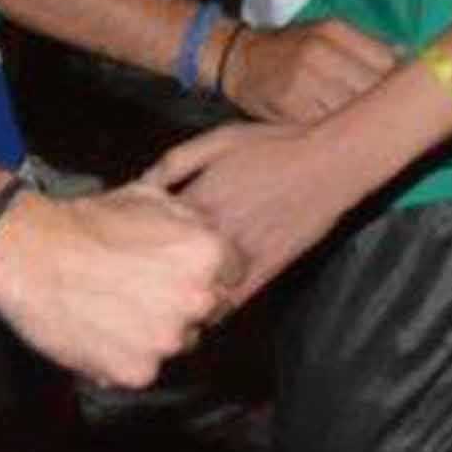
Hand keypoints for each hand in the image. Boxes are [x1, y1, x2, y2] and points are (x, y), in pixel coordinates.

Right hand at [0, 183, 234, 391]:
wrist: (30, 252)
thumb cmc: (85, 223)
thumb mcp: (149, 197)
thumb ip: (191, 219)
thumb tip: (208, 231)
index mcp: (207, 256)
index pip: (232, 275)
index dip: (204, 272)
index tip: (178, 272)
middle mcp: (196, 301)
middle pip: (207, 312)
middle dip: (181, 303)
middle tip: (141, 289)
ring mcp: (167, 340)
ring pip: (175, 342)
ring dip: (154, 332)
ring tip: (115, 307)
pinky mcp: (138, 371)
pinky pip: (142, 367)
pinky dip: (124, 355)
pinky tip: (101, 328)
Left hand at [145, 121, 358, 301]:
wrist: (328, 162)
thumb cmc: (272, 145)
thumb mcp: (215, 140)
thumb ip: (174, 163)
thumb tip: (138, 183)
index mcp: (197, 198)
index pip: (148, 232)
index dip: (133, 243)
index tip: (123, 251)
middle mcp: (215, 232)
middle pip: (168, 269)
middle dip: (148, 280)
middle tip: (134, 287)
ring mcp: (242, 254)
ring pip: (199, 293)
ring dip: (182, 301)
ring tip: (167, 306)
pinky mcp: (269, 270)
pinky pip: (234, 302)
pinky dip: (216, 311)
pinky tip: (205, 310)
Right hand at [218, 16, 394, 122]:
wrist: (238, 59)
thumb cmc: (291, 47)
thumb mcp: (327, 32)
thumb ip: (368, 45)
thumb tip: (406, 56)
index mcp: (334, 32)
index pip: (385, 61)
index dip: (399, 83)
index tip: (407, 97)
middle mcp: (319, 54)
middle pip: (371, 88)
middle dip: (384, 107)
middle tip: (395, 122)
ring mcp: (303, 83)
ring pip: (352, 111)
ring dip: (364, 126)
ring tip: (372, 134)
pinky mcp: (289, 110)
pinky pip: (326, 127)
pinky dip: (340, 136)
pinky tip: (346, 140)